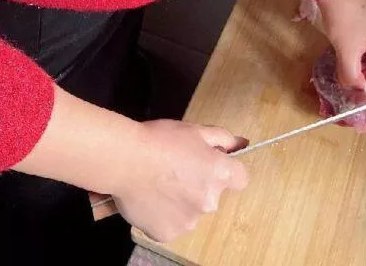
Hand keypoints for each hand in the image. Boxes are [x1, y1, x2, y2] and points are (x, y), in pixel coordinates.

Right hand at [112, 119, 248, 243]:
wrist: (124, 160)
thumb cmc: (160, 140)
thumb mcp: (194, 130)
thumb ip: (222, 138)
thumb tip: (241, 143)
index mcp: (219, 174)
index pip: (240, 178)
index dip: (227, 170)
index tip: (211, 165)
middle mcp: (210, 202)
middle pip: (212, 195)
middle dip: (199, 184)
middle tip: (176, 170)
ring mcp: (189, 221)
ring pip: (191, 212)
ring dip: (181, 202)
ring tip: (159, 185)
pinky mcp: (168, 234)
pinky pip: (171, 224)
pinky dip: (163, 215)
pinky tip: (151, 199)